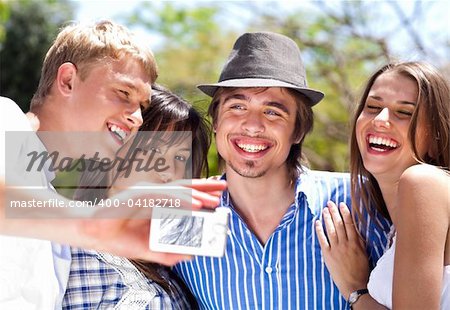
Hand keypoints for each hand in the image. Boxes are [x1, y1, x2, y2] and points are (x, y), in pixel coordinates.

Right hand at [76, 178, 226, 264]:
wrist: (94, 234)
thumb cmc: (119, 238)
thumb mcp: (149, 250)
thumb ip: (170, 252)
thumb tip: (192, 255)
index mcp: (157, 205)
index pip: (183, 196)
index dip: (201, 193)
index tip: (217, 196)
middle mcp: (154, 196)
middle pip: (184, 189)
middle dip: (205, 188)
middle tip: (223, 188)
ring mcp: (147, 194)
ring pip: (177, 191)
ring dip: (197, 195)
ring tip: (214, 201)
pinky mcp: (139, 195)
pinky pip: (165, 196)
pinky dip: (182, 199)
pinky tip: (196, 204)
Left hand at [315, 201, 368, 298]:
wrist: (354, 285)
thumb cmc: (361, 270)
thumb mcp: (364, 253)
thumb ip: (359, 240)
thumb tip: (355, 228)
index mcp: (355, 243)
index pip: (350, 224)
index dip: (345, 213)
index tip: (341, 204)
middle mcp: (345, 244)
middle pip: (339, 224)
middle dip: (334, 212)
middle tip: (330, 203)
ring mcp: (336, 249)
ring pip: (330, 230)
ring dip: (327, 218)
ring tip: (324, 210)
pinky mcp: (328, 255)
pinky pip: (322, 240)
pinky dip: (319, 230)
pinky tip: (317, 222)